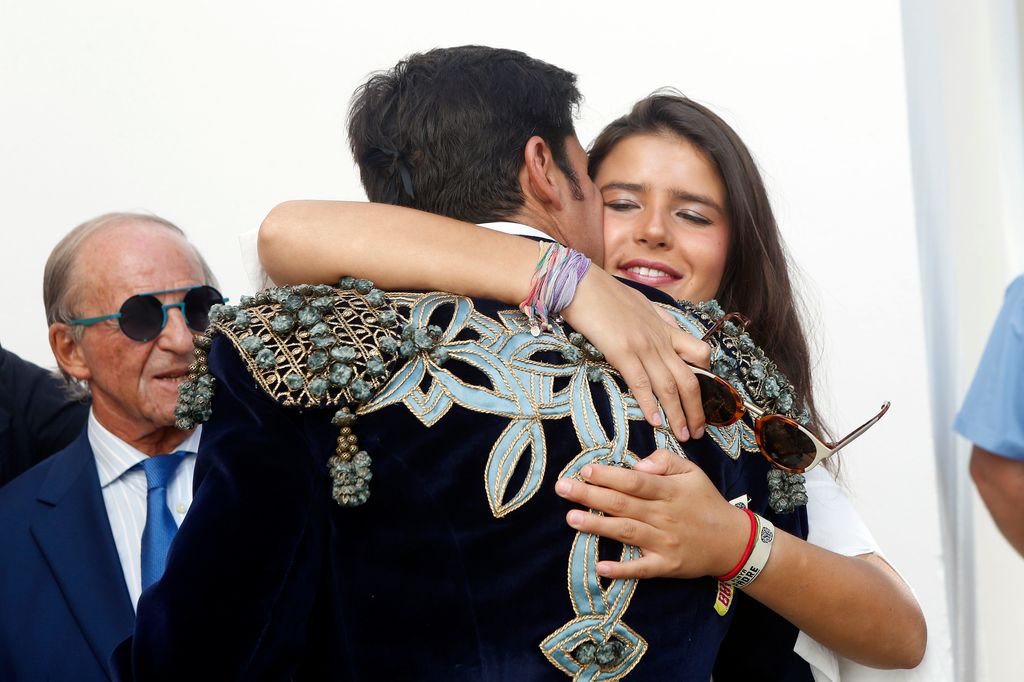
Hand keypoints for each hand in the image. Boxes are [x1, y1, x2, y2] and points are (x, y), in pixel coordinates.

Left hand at [553, 449, 748, 578]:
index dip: (610, 475)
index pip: (635, 481)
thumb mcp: (692, 472)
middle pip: (623, 504)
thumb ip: (665, 460)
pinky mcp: (665, 566)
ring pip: (626, 532)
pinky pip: (640, 568)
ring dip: (597, 526)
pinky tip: (600, 566)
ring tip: (570, 518)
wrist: (732, 542)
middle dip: (590, 495)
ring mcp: (664, 543)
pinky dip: (621, 569)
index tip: (585, 470)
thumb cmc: (705, 502)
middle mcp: (664, 516)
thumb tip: (639, 463)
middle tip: (562, 488)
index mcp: (669, 491)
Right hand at [561, 268, 710, 440]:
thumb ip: (656, 321)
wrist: (580, 283)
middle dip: (697, 410)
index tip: (704, 399)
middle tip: (698, 432)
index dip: (707, 378)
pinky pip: (641, 383)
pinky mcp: (622, 351)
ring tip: (682, 435)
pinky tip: (655, 422)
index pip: (700, 353)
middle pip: (690, 379)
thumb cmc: (604, 293)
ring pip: (670, 386)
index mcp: (665, 328)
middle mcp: (659, 339)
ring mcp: (642, 346)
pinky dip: (650, 405)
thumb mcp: (640, 304)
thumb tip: (667, 330)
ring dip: (679, 415)